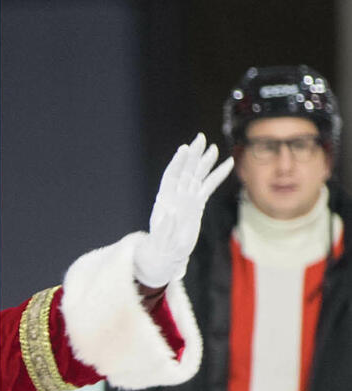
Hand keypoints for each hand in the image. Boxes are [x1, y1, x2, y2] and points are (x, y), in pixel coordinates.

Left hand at [134, 133, 233, 286]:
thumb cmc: (162, 246)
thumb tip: (169, 216)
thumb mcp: (162, 239)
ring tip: (213, 148)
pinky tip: (228, 163)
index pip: (171, 176)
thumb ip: (164, 228)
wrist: (169, 252)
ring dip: (205, 161)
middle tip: (200, 138)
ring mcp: (188, 197)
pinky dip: (218, 175)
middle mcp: (176, 194)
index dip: (177, 163)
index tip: (184, 149)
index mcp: (165, 199)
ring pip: (198, 175)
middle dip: (193, 155)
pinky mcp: (198, 203)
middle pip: (186, 170)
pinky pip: (209, 185)